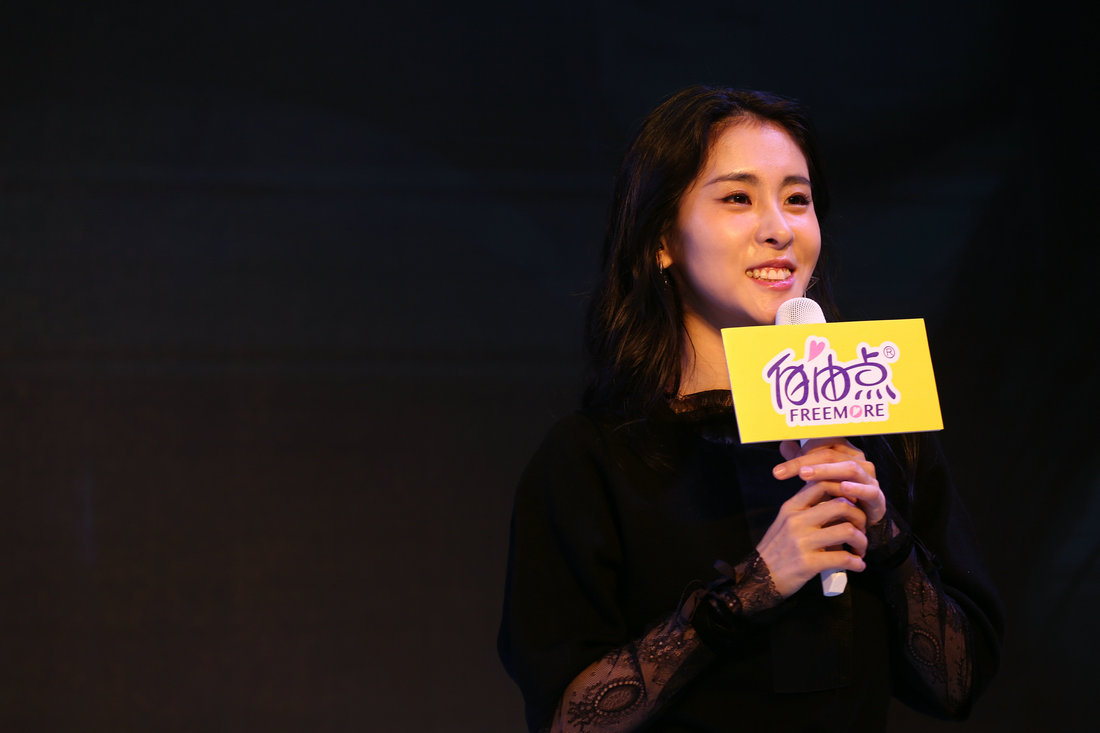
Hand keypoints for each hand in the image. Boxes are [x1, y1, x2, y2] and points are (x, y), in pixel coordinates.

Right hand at [755, 479, 868, 597]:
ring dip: (862, 541)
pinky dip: (856, 563)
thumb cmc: (777, 548)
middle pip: (842, 505)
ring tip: (860, 549)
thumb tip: (830, 494)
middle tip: (861, 529)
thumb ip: (804, 507)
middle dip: (860, 517)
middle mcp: (796, 521)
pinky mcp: (808, 563)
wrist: (760, 577)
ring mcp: (802, 542)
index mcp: (791, 507)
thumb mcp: (784, 521)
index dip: (845, 490)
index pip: (822, 484)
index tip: (853, 502)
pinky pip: (843, 558)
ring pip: (847, 531)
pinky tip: (857, 565)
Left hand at [774, 438, 885, 524]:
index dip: (799, 452)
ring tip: (804, 475)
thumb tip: (784, 443)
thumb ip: (802, 459)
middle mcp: (857, 460)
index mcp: (843, 451)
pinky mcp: (877, 496)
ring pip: (848, 468)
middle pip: (830, 454)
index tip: (778, 469)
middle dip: (804, 462)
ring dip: (825, 470)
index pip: (820, 443)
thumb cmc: (835, 494)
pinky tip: (843, 488)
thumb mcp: (816, 477)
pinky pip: (869, 489)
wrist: (859, 520)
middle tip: (783, 472)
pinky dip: (856, 488)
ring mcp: (869, 478)